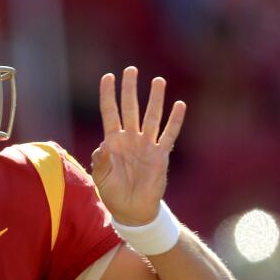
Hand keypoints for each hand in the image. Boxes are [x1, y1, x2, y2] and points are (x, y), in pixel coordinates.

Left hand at [91, 66, 185, 225]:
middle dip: (130, 89)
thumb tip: (104, 145)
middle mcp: (130, 139)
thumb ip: (101, 161)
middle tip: (131, 70)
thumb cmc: (112, 193)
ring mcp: (146, 145)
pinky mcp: (160, 155)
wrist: (132, 210)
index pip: (110, 112)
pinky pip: (168, 134)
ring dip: (154, 99)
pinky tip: (179, 105)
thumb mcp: (101, 178)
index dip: (108, 95)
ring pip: (151, 117)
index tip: (108, 77)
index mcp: (113, 141)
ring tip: (157, 81)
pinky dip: (175, 120)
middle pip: (130, 108)